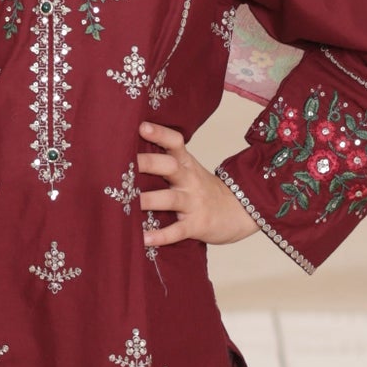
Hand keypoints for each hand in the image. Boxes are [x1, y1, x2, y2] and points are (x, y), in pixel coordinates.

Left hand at [137, 122, 256, 250]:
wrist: (241, 211)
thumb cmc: (204, 190)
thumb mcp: (190, 171)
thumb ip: (166, 163)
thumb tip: (127, 157)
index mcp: (187, 164)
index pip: (175, 143)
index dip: (160, 134)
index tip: (142, 127)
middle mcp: (190, 180)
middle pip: (171, 166)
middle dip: (149, 163)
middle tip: (125, 163)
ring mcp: (194, 202)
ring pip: (171, 199)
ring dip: (150, 200)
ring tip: (128, 204)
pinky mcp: (198, 224)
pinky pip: (178, 230)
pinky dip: (161, 236)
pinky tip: (145, 239)